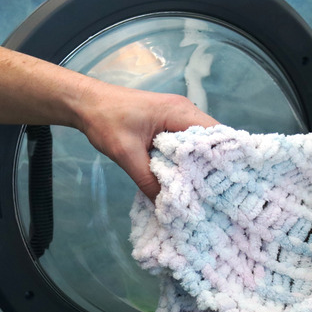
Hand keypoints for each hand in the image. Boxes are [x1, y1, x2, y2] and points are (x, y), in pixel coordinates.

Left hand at [76, 81, 218, 200]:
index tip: (225, 186)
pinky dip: (185, 160)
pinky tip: (183, 179)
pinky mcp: (167, 123)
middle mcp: (184, 111)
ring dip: (198, 165)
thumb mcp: (127, 155)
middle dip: (212, 167)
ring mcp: (176, 116)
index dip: (224, 160)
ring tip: (202, 191)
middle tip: (216, 195)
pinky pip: (184, 143)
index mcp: (180, 113)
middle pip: (211, 141)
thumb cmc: (105, 121)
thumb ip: (149, 181)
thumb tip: (167, 207)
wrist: (86, 103)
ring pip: (197, 144)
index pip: (216, 135)